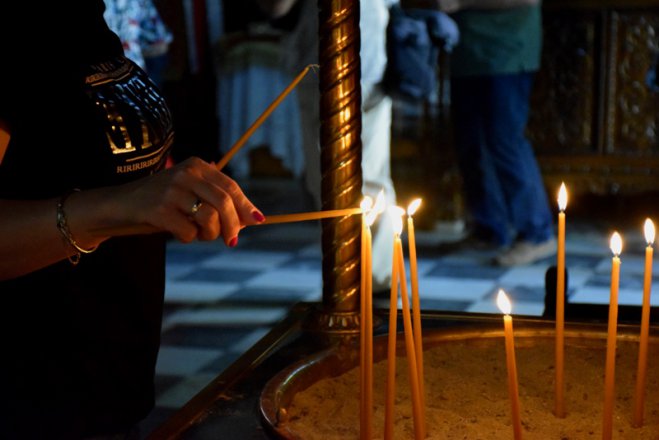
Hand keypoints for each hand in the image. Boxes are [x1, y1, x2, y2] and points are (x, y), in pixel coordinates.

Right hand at [114, 157, 263, 245]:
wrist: (118, 205)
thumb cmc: (161, 203)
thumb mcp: (190, 194)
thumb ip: (218, 203)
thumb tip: (253, 219)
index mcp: (197, 166)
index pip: (230, 187)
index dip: (245, 206)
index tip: (258, 220)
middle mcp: (185, 173)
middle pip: (224, 202)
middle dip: (233, 226)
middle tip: (231, 241)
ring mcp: (171, 190)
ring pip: (209, 218)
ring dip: (209, 234)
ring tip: (197, 234)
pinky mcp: (158, 210)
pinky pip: (188, 232)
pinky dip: (187, 239)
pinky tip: (176, 232)